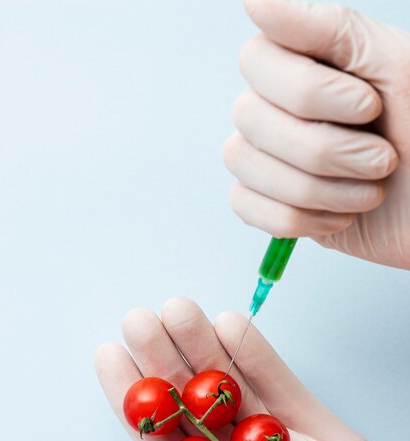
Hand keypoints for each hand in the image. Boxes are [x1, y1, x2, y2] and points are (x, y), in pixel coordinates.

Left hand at [95, 297, 409, 440]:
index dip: (134, 401)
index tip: (110, 358)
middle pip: (193, 405)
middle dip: (164, 360)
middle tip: (139, 320)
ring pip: (233, 387)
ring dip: (204, 347)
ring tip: (177, 310)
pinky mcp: (319, 431)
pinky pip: (284, 386)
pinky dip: (257, 356)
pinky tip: (231, 326)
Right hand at [224, 0, 409, 269]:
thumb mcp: (395, 71)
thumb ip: (327, 30)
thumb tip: (254, 0)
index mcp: (307, 65)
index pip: (257, 60)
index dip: (309, 91)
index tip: (369, 107)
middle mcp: (279, 108)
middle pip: (250, 117)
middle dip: (326, 150)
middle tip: (382, 160)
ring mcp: (270, 158)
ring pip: (246, 164)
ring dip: (321, 190)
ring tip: (369, 191)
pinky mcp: (270, 205)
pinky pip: (245, 206)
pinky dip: (301, 220)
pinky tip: (340, 216)